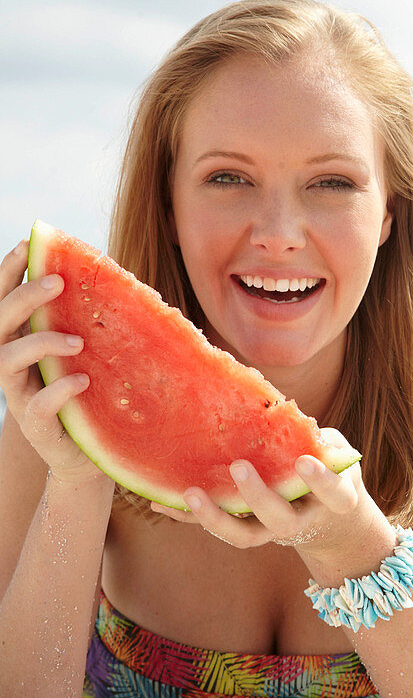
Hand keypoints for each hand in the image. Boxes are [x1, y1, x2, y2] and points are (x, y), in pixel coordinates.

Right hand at [0, 241, 108, 487]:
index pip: (6, 300)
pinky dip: (59, 390)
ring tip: (77, 342)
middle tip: (57, 282)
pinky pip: (38, 405)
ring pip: (7, 361)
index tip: (26, 243)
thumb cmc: (92, 394)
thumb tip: (116, 276)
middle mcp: (13, 365)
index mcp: (22, 341)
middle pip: (1, 323)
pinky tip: (82, 379)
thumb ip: (90, 321)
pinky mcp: (37, 427)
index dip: (10, 272)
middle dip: (24, 297)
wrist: (92, 453)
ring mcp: (20, 396)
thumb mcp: (91, 352)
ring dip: (41, 343)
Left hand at [150, 428, 387, 570]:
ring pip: (245, 536)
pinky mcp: (247, 532)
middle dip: (259, 496)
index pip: (334, 494)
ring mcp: (272, 531)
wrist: (330, 524)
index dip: (321, 481)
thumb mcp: (333, 454)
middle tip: (239, 467)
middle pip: (281, 519)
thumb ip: (316, 438)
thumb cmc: (328, 474)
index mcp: (333, 499)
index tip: (304, 461)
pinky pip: (218, 529)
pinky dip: (188, 517)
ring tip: (190, 493)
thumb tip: (278, 410)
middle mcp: (301, 520)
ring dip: (216, 517)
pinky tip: (159, 503)